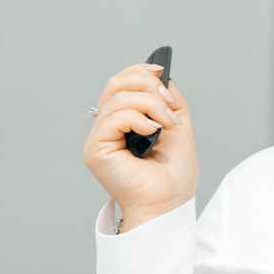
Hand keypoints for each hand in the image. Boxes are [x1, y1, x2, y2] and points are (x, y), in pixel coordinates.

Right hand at [82, 62, 199, 230]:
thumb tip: (161, 78)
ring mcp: (100, 138)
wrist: (170, 202)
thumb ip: (168, 99)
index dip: (140, 71)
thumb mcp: (177, 124)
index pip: (121, 82)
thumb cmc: (173, 175)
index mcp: (124, 121)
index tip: (162, 71)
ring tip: (167, 123)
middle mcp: (108, 127)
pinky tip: (152, 131)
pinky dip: (138, 118)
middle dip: (147, 84)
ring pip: (118, 98)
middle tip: (168, 103)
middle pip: (116, 84)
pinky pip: (114, 117)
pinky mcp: (96, 149)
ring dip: (150, 104)